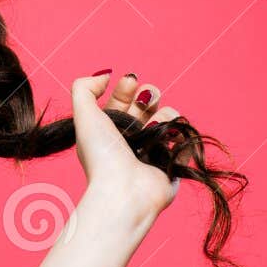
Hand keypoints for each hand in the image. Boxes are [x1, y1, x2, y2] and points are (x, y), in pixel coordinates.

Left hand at [72, 70, 186, 218]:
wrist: (124, 190)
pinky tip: (169, 137)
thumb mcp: (82, 115)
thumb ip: (84, 88)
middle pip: (147, 105)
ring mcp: (153, 150)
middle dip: (149, 95)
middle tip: (145, 99)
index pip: (122, 100)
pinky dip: (179, 132)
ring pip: (168, 116)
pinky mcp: (173, 162)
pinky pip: (184, 137)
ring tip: (154, 127)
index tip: (129, 83)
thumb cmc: (101, 154)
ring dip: (163, 113)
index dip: (127, 87)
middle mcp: (130, 139)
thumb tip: (105, 75)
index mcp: (108, 129)